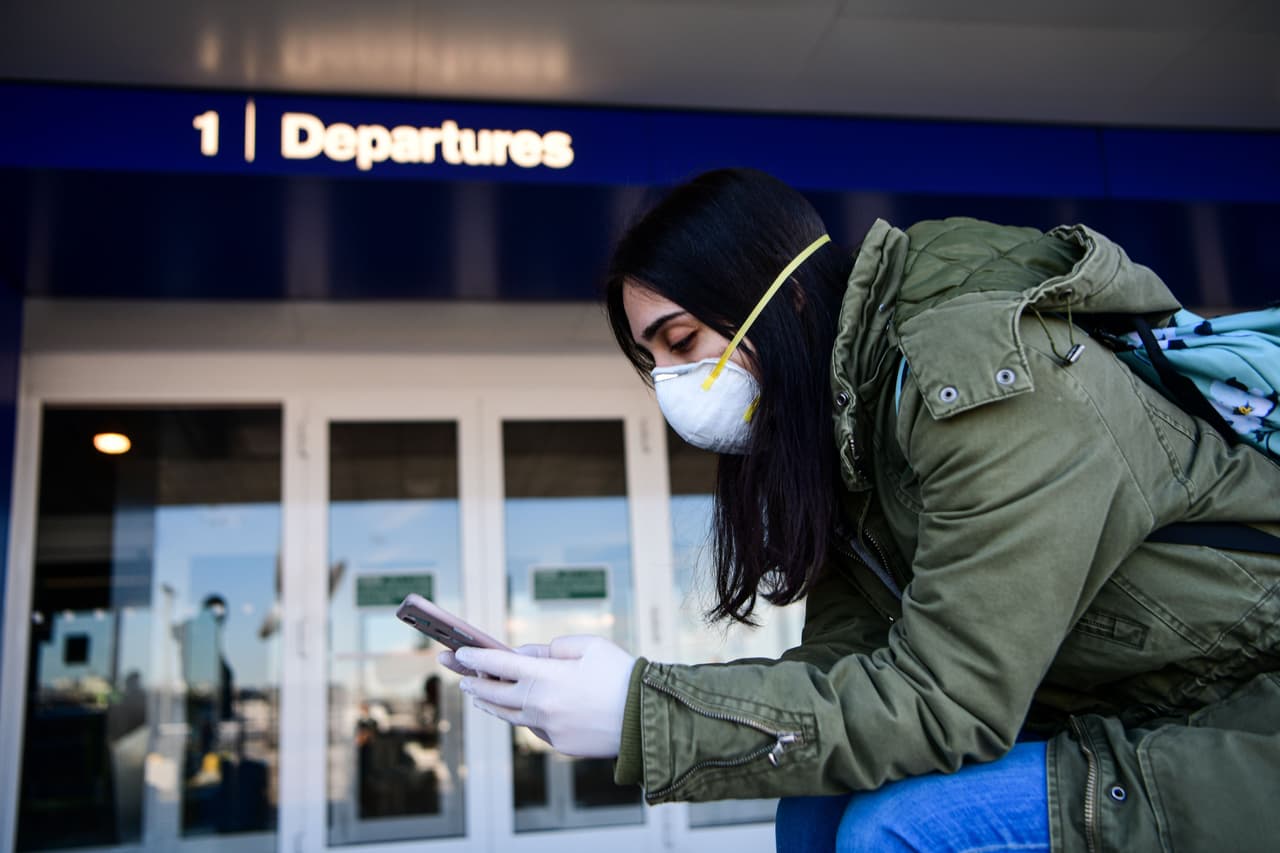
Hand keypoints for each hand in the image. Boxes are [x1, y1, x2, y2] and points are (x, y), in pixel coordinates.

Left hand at [454, 635, 635, 757]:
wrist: (647, 717)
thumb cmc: (621, 674)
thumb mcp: (589, 646)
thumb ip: (553, 648)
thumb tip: (525, 656)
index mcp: (547, 676)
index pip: (499, 665)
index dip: (476, 658)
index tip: (459, 653)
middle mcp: (541, 705)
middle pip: (496, 693)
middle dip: (475, 682)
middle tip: (460, 676)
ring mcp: (549, 728)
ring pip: (509, 716)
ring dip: (491, 704)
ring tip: (479, 696)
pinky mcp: (560, 744)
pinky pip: (535, 729)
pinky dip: (524, 717)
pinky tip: (520, 710)